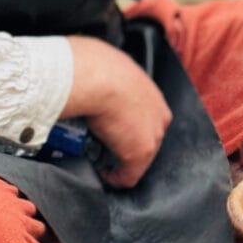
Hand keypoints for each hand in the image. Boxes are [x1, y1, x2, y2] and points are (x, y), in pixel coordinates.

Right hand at [64, 35, 171, 189]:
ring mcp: (153, 135)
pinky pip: (128, 175)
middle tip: (100, 146)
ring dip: (119, 160)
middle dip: (123, 143)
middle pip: (143, 136)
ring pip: (137, 156)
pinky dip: (115, 178)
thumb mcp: (103, 64)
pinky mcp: (140, 154)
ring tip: (99, 159)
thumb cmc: (93, 65)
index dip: (125, 124)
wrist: (96, 78)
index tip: (108, 129)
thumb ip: (103, 75)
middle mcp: (159, 114)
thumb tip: (83, 72)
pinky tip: (102, 174)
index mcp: (151, 92)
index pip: (143, 114)